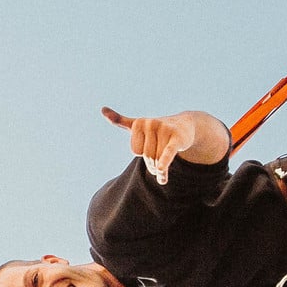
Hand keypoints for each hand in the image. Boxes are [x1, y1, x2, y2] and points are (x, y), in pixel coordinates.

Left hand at [100, 108, 222, 183]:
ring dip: (161, 167)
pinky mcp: (177, 138)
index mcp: (139, 123)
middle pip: (146, 156)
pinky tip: (161, 176)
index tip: (150, 145)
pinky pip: (167, 153)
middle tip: (160, 156)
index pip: (135, 151)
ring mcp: (165, 130)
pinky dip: (164, 164)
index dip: (143, 152)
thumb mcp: (138, 124)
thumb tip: (102, 109)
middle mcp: (151, 123)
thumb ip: (120, 120)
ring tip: (166, 161)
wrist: (185, 125)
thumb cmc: (157, 129)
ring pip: (157, 160)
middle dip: (152, 162)